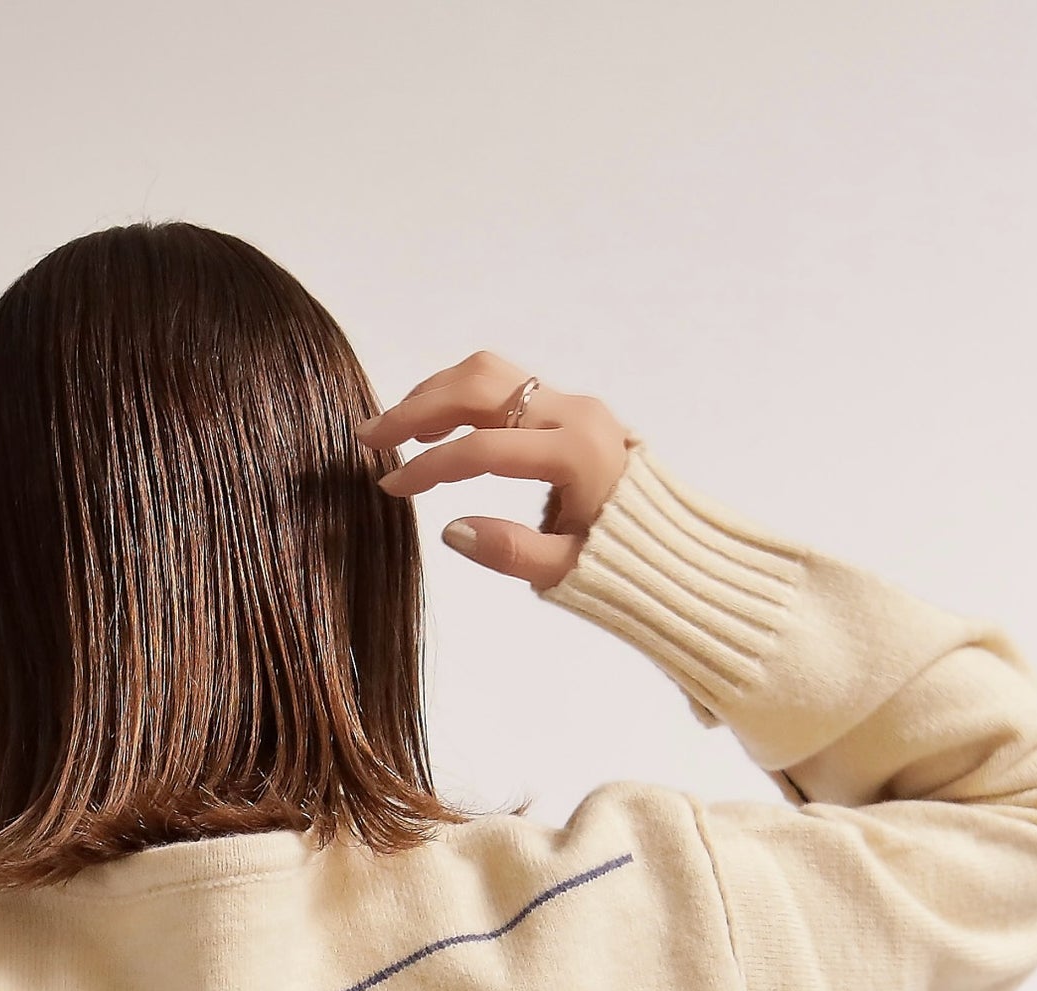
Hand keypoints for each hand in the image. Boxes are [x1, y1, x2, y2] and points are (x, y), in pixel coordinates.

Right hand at [355, 353, 636, 592]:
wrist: (667, 539)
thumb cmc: (617, 562)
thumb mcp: (564, 572)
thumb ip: (510, 553)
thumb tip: (450, 529)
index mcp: (575, 454)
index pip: (483, 448)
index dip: (429, 467)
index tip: (391, 488)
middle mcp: (573, 412)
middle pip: (480, 387)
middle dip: (417, 409)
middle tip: (369, 437)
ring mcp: (570, 400)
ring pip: (488, 372)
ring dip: (435, 392)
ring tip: (396, 428)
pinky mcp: (564, 401)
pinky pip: (503, 382)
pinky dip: (459, 394)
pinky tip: (433, 422)